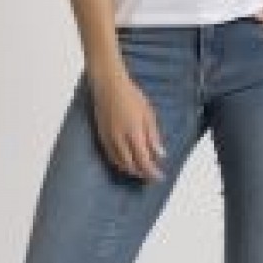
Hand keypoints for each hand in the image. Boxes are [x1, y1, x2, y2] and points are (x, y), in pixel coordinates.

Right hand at [86, 67, 166, 181]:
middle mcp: (119, 139)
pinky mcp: (101, 137)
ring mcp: (108, 139)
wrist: (108, 85)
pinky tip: (127, 162)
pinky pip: (111, 156)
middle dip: (142, 174)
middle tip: (152, 176)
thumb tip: (160, 155)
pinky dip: (120, 163)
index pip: (144, 160)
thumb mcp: (149, 114)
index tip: (159, 176)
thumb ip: (153, 136)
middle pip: (131, 165)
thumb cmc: (131, 96)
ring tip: (141, 171)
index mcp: (134, 133)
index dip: (152, 172)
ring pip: (119, 163)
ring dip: (131, 170)